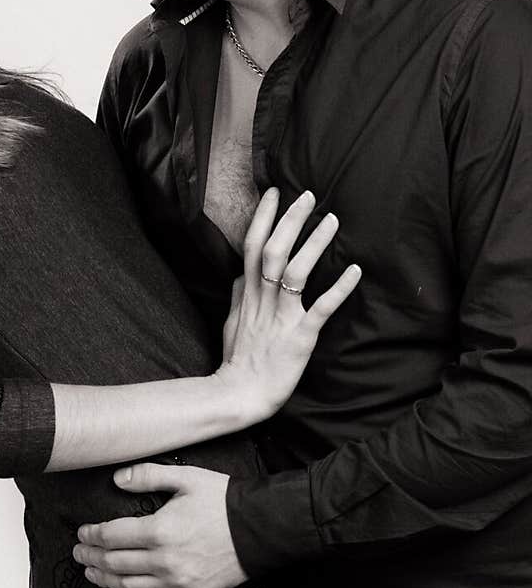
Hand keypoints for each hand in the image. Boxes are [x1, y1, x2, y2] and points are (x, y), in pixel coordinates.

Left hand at [73, 463, 246, 587]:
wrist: (261, 528)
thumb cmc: (223, 500)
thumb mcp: (186, 478)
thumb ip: (148, 476)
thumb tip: (116, 479)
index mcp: (159, 530)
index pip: (112, 536)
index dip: (92, 534)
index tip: (82, 532)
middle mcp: (164, 561)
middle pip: (115, 563)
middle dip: (92, 557)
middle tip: (78, 552)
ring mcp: (178, 582)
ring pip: (129, 587)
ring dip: (105, 580)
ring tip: (91, 572)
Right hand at [216, 187, 360, 426]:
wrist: (239, 394)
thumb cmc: (237, 359)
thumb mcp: (232, 321)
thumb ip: (238, 295)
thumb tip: (240, 273)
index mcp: (247, 295)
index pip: (251, 247)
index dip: (263, 218)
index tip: (275, 192)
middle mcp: (262, 300)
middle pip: (273, 251)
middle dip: (290, 220)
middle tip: (308, 195)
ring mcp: (280, 318)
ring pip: (295, 272)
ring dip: (313, 244)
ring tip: (331, 221)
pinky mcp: (299, 337)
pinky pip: (320, 309)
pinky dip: (338, 289)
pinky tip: (354, 270)